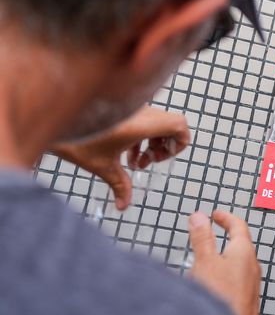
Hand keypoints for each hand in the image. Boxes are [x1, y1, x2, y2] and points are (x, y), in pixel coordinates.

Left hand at [50, 106, 189, 209]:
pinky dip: (142, 136)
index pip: (180, 124)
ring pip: (157, 122)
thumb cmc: (76, 140)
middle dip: (164, 146)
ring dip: (152, 142)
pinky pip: (143, 120)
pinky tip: (126, 153)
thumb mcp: (102, 167)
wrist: (54, 123)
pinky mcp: (123, 110)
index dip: (180, 142)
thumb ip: (120, 186)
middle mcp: (140, 112)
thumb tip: (124, 205)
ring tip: (136, 160)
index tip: (163, 157)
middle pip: (171, 124)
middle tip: (150, 161)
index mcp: (141, 124)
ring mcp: (132, 109)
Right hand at [188, 210, 260, 314]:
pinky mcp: (247, 299)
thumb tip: (200, 216)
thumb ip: (202, 238)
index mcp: (245, 252)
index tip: (217, 214)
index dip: (226, 217)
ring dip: (227, 254)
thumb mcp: (205, 261)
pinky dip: (227, 272)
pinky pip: (238, 279)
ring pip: (241, 263)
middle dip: (229, 234)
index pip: (239, 226)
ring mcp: (252, 285)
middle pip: (242, 244)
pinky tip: (217, 282)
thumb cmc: (221, 298)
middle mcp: (253, 267)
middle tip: (219, 229)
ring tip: (214, 255)